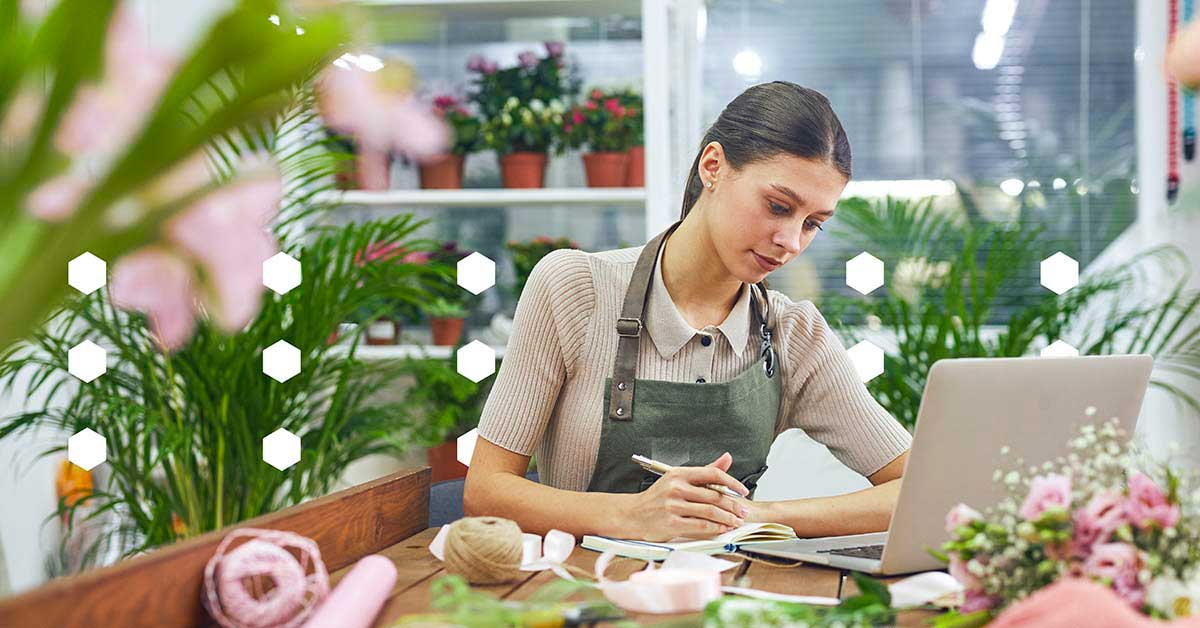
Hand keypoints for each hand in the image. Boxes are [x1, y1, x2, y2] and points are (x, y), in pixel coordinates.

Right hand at [617, 452, 751, 541]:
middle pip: (714, 495)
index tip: (742, 491)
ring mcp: (673, 506)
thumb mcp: (678, 479)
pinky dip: (716, 528)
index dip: (732, 482)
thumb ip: (704, 471)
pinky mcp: (672, 524)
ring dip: (728, 518)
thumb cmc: (658, 497)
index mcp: (679, 474)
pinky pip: (701, 526)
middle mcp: (676, 488)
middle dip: (734, 505)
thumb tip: (727, 458)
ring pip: (710, 512)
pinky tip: (723, 529)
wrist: (633, 514)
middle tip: (744, 511)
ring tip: (737, 521)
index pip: (712, 474)